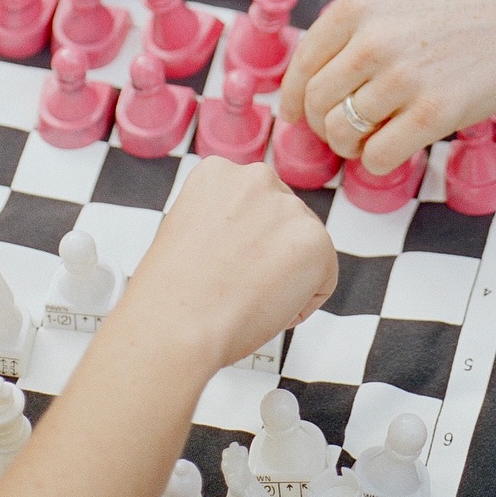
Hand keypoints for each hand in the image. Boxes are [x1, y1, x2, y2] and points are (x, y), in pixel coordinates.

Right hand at [120, 156, 336, 372]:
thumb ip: (222, 220)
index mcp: (219, 173)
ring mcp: (289, 207)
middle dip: (269, 255)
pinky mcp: (315, 240)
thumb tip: (249, 240)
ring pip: (304, 250)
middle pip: (282, 222)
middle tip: (238, 285)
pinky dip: (302, 303)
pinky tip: (267, 308)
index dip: (241, 244)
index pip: (253, 205)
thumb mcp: (186, 230)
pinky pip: (323, 280)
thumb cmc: (172, 293)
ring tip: (247, 296)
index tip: (224, 264)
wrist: (177, 323)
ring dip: (286, 277)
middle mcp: (257, 178)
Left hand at [279, 0, 495, 175]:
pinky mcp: (435, 113)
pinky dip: (374, 162)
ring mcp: (403, 78)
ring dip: (347, 146)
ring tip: (365, 142)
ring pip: (342, 132)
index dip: (293, 97)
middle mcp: (372, 41)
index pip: (302, 63)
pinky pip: (378, 155)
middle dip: (320, 125)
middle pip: (316, 101)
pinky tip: (388, 152)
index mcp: (357, 8)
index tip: (296, 114)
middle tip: (337, 132)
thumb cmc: (459, 4)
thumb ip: (354, 29)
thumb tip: (317, 76)